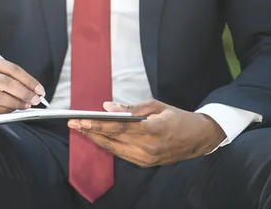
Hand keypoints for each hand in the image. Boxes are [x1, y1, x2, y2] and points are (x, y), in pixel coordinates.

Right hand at [0, 53, 45, 113]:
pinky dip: (4, 110)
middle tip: (35, 100)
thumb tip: (31, 90)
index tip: (40, 90)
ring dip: (15, 103)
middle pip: (5, 82)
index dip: (28, 80)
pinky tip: (12, 110)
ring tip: (26, 106)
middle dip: (24, 92)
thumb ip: (7, 75)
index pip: (11, 69)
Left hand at [68, 100, 225, 167]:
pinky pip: (122, 154)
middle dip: (91, 131)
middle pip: (113, 140)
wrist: (197, 138)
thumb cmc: (177, 117)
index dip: (99, 124)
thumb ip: (130, 108)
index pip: (119, 128)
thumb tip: (108, 107)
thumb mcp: (156, 106)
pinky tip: (97, 137)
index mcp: (153, 130)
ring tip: (81, 129)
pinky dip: (108, 145)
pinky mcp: (146, 163)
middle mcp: (149, 147)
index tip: (82, 120)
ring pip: (115, 149)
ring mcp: (147, 158)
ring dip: (96, 139)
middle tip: (73, 124)